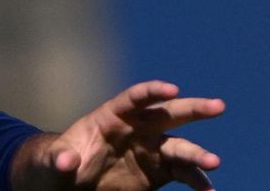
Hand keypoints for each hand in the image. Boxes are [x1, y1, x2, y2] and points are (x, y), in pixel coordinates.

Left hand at [10, 80, 224, 189]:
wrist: (70, 184)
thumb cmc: (57, 165)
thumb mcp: (52, 162)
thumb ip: (58, 158)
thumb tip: (65, 161)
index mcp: (111, 115)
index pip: (135, 98)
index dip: (152, 91)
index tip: (172, 89)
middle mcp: (137, 128)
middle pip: (168, 113)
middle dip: (193, 108)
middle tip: (218, 106)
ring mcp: (151, 150)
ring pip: (181, 147)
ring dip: (198, 154)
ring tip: (213, 162)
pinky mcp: (159, 172)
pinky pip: (183, 174)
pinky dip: (198, 181)